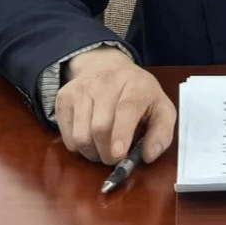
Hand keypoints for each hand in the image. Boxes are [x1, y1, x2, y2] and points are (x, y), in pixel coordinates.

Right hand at [54, 47, 176, 164]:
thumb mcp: (161, 108)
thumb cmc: (137, 94)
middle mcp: (105, 82)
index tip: (119, 154)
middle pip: (100, 127)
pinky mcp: (63, 98)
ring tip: (103, 148)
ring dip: (92, 153)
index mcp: (135, 84)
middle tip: (114, 158)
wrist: (107, 67)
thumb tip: (149, 155)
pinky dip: (78, 147)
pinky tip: (90, 137)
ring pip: (81, 135)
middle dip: (107, 153)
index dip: (121, 134)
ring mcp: (81, 88)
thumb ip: (162, 133)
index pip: (126, 108)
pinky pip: (67, 137)